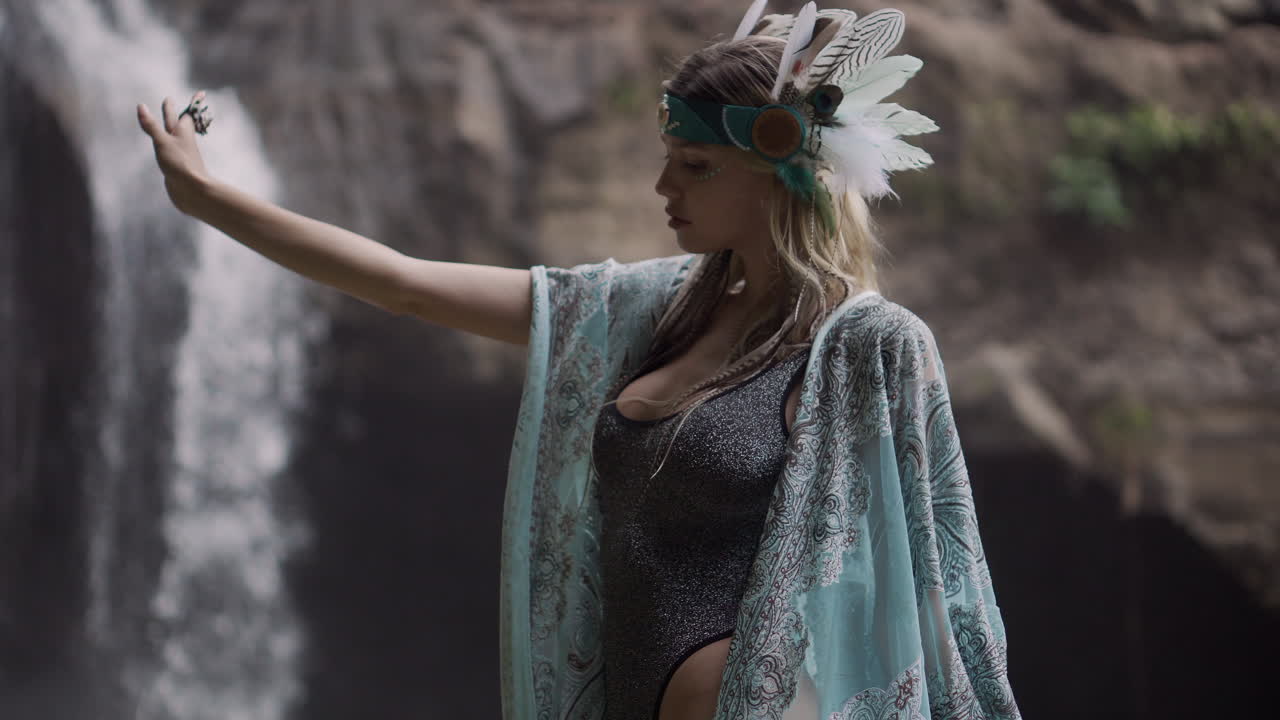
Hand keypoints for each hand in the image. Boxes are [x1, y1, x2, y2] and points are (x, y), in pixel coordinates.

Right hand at [136, 90, 212, 214]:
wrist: (191, 192)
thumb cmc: (180, 164)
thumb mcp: (162, 142)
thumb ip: (151, 126)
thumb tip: (141, 106)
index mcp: (183, 132)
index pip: (188, 112)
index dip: (194, 102)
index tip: (202, 92)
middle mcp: (184, 141)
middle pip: (179, 122)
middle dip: (175, 112)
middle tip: (170, 101)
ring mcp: (181, 153)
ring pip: (176, 137)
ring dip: (173, 127)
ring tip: (169, 123)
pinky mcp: (177, 165)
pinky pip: (172, 151)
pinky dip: (168, 145)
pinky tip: (167, 150)